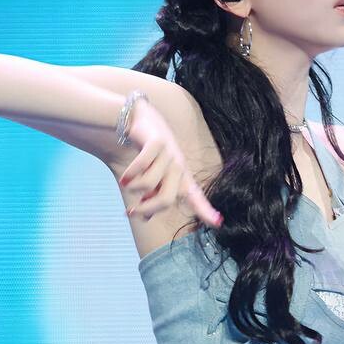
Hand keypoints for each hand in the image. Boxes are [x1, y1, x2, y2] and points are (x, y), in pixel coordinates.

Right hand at [115, 99, 222, 227]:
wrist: (139, 120)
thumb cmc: (148, 153)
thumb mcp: (152, 176)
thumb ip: (152, 196)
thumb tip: (146, 217)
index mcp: (181, 177)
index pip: (195, 196)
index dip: (206, 210)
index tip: (218, 223)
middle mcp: (179, 167)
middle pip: (166, 200)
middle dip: (146, 208)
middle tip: (131, 212)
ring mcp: (169, 154)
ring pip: (149, 184)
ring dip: (134, 188)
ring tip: (126, 184)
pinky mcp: (157, 143)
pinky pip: (142, 166)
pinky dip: (131, 174)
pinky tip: (124, 177)